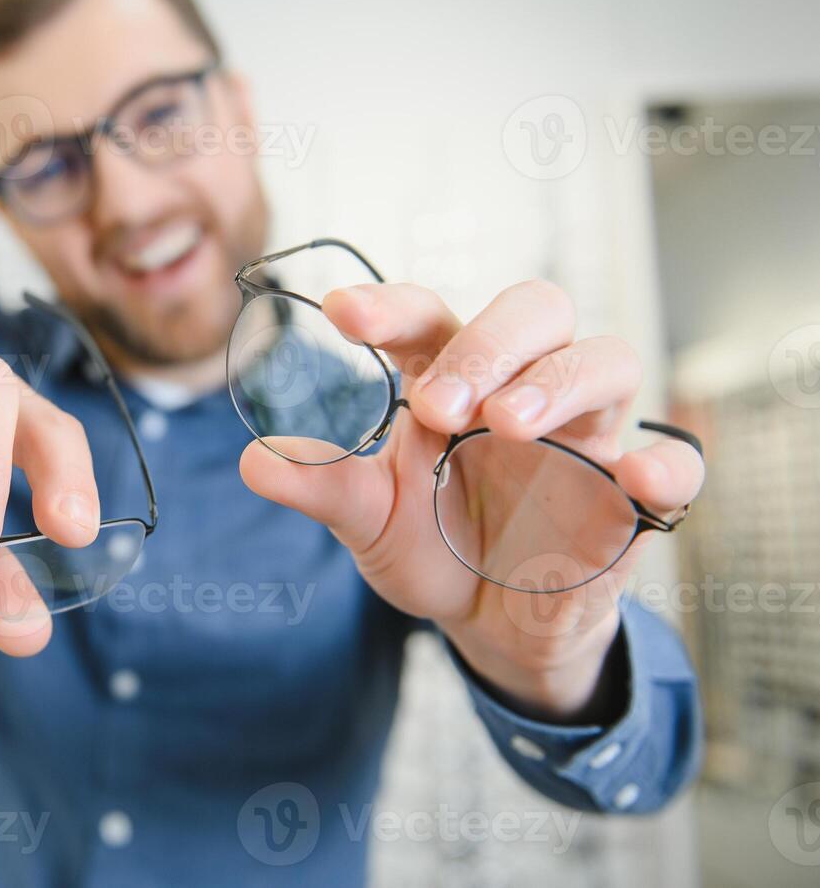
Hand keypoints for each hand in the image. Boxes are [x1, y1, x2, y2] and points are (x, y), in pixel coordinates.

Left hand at [239, 280, 704, 720]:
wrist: (490, 621)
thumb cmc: (431, 543)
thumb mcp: (368, 520)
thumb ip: (321, 487)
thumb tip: (253, 461)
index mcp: (452, 377)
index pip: (430, 318)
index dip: (390, 306)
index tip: (339, 312)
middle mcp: (523, 386)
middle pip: (533, 311)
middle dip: (485, 344)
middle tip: (433, 402)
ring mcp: (585, 434)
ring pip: (605, 359)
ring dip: (554, 382)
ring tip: (501, 424)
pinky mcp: (630, 495)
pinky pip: (672, 466)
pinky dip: (663, 465)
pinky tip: (635, 476)